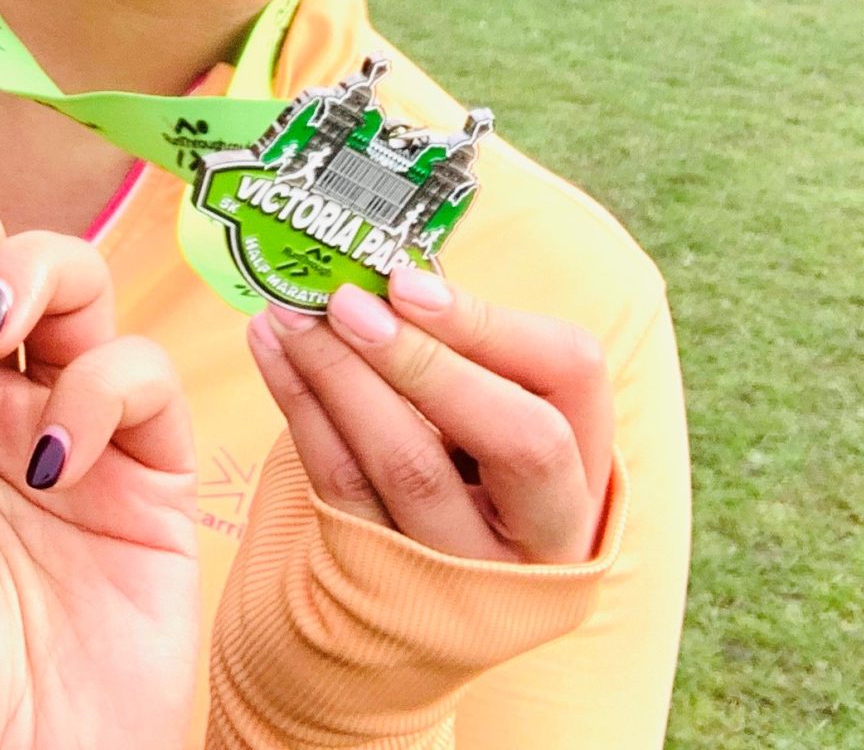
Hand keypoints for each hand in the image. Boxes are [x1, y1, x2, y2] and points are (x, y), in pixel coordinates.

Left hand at [248, 266, 612, 563]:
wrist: (420, 593)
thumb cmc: (463, 469)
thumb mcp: (491, 411)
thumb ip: (459, 348)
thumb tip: (380, 270)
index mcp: (589, 461)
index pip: (570, 373)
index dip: (487, 323)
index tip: (403, 281)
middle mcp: (550, 528)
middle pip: (517, 440)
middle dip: (423, 361)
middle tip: (343, 303)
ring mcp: (474, 571)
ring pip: (413, 469)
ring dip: (339, 376)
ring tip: (287, 315)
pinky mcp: (395, 585)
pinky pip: (345, 492)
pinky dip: (303, 411)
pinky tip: (274, 355)